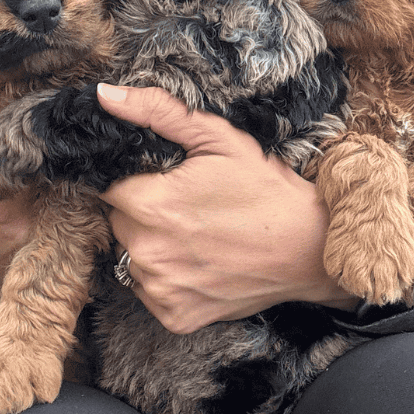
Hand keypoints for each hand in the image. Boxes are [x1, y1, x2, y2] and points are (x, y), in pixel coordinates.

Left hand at [96, 83, 358, 333]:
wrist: (309, 248)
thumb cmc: (265, 188)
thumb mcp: (217, 137)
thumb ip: (156, 111)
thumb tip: (105, 96)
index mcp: (152, 205)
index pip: (107, 186)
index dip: (131, 178)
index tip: (158, 178)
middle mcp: (148, 253)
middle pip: (118, 220)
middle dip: (142, 207)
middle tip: (185, 202)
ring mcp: (161, 290)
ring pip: (131, 255)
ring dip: (152, 242)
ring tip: (195, 231)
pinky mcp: (175, 318)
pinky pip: (150, 289)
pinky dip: (166, 275)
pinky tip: (199, 260)